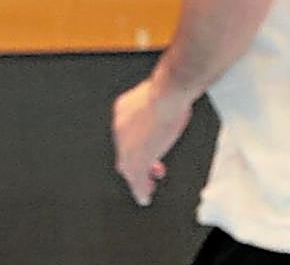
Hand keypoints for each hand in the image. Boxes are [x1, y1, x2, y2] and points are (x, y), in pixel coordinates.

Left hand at [111, 76, 192, 206]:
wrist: (166, 96)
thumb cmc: (168, 92)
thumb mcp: (158, 97)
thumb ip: (156, 106)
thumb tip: (169, 107)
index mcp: (123, 110)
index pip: (126, 134)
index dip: (137, 144)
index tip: (148, 151)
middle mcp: (120, 127)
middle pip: (124, 151)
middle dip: (135, 163)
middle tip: (144, 175)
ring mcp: (126, 144)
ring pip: (127, 167)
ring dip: (136, 180)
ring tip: (144, 191)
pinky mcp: (136, 158)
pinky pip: (134, 178)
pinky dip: (139, 189)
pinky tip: (144, 196)